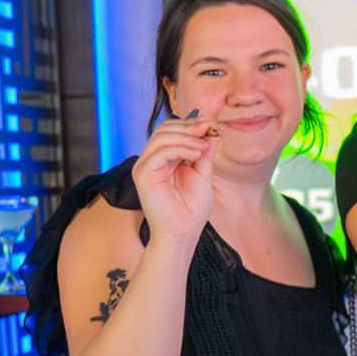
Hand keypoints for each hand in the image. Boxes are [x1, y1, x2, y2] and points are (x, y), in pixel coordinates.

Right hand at [132, 114, 220, 243]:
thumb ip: (205, 152)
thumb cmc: (191, 208)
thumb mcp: (203, 173)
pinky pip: (160, 152)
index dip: (189, 123)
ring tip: (204, 147)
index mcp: (164, 158)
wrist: (183, 232)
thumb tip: (213, 131)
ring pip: (161, 137)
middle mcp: (152, 160)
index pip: (172, 130)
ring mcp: (145, 166)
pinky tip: (196, 154)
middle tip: (207, 127)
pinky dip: (181, 149)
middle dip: (188, 126)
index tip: (209, 123)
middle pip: (165, 129)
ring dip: (186, 137)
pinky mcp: (143, 174)